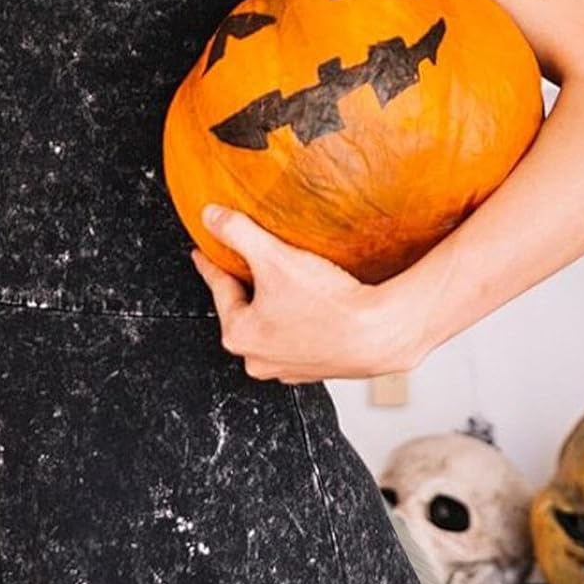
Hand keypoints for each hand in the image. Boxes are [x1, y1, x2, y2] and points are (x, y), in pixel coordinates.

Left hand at [190, 204, 429, 382]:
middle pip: (243, 310)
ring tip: (285, 283)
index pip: (218, 289)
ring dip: (275, 306)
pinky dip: (300, 320)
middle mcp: (260, 359)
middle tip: (248, 265)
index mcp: (240, 335)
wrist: (380, 334)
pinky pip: (299, 338)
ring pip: (271, 327)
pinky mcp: (318, 367)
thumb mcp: (274, 258)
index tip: (203, 254)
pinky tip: (314, 304)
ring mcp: (290, 367)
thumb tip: (211, 216)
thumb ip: (237, 232)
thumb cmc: (329, 305)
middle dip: (245, 287)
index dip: (210, 265)